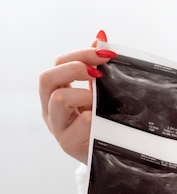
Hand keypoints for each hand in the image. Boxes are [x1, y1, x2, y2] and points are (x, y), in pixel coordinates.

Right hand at [39, 31, 115, 163]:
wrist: (111, 157)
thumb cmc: (104, 123)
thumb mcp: (100, 93)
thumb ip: (97, 68)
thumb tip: (100, 36)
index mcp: (57, 92)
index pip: (60, 63)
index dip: (82, 54)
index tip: (107, 53)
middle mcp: (51, 109)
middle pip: (48, 78)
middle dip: (76, 68)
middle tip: (100, 72)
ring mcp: (58, 127)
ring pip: (58, 98)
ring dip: (84, 94)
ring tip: (99, 102)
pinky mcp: (69, 144)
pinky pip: (81, 122)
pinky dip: (94, 117)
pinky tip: (104, 121)